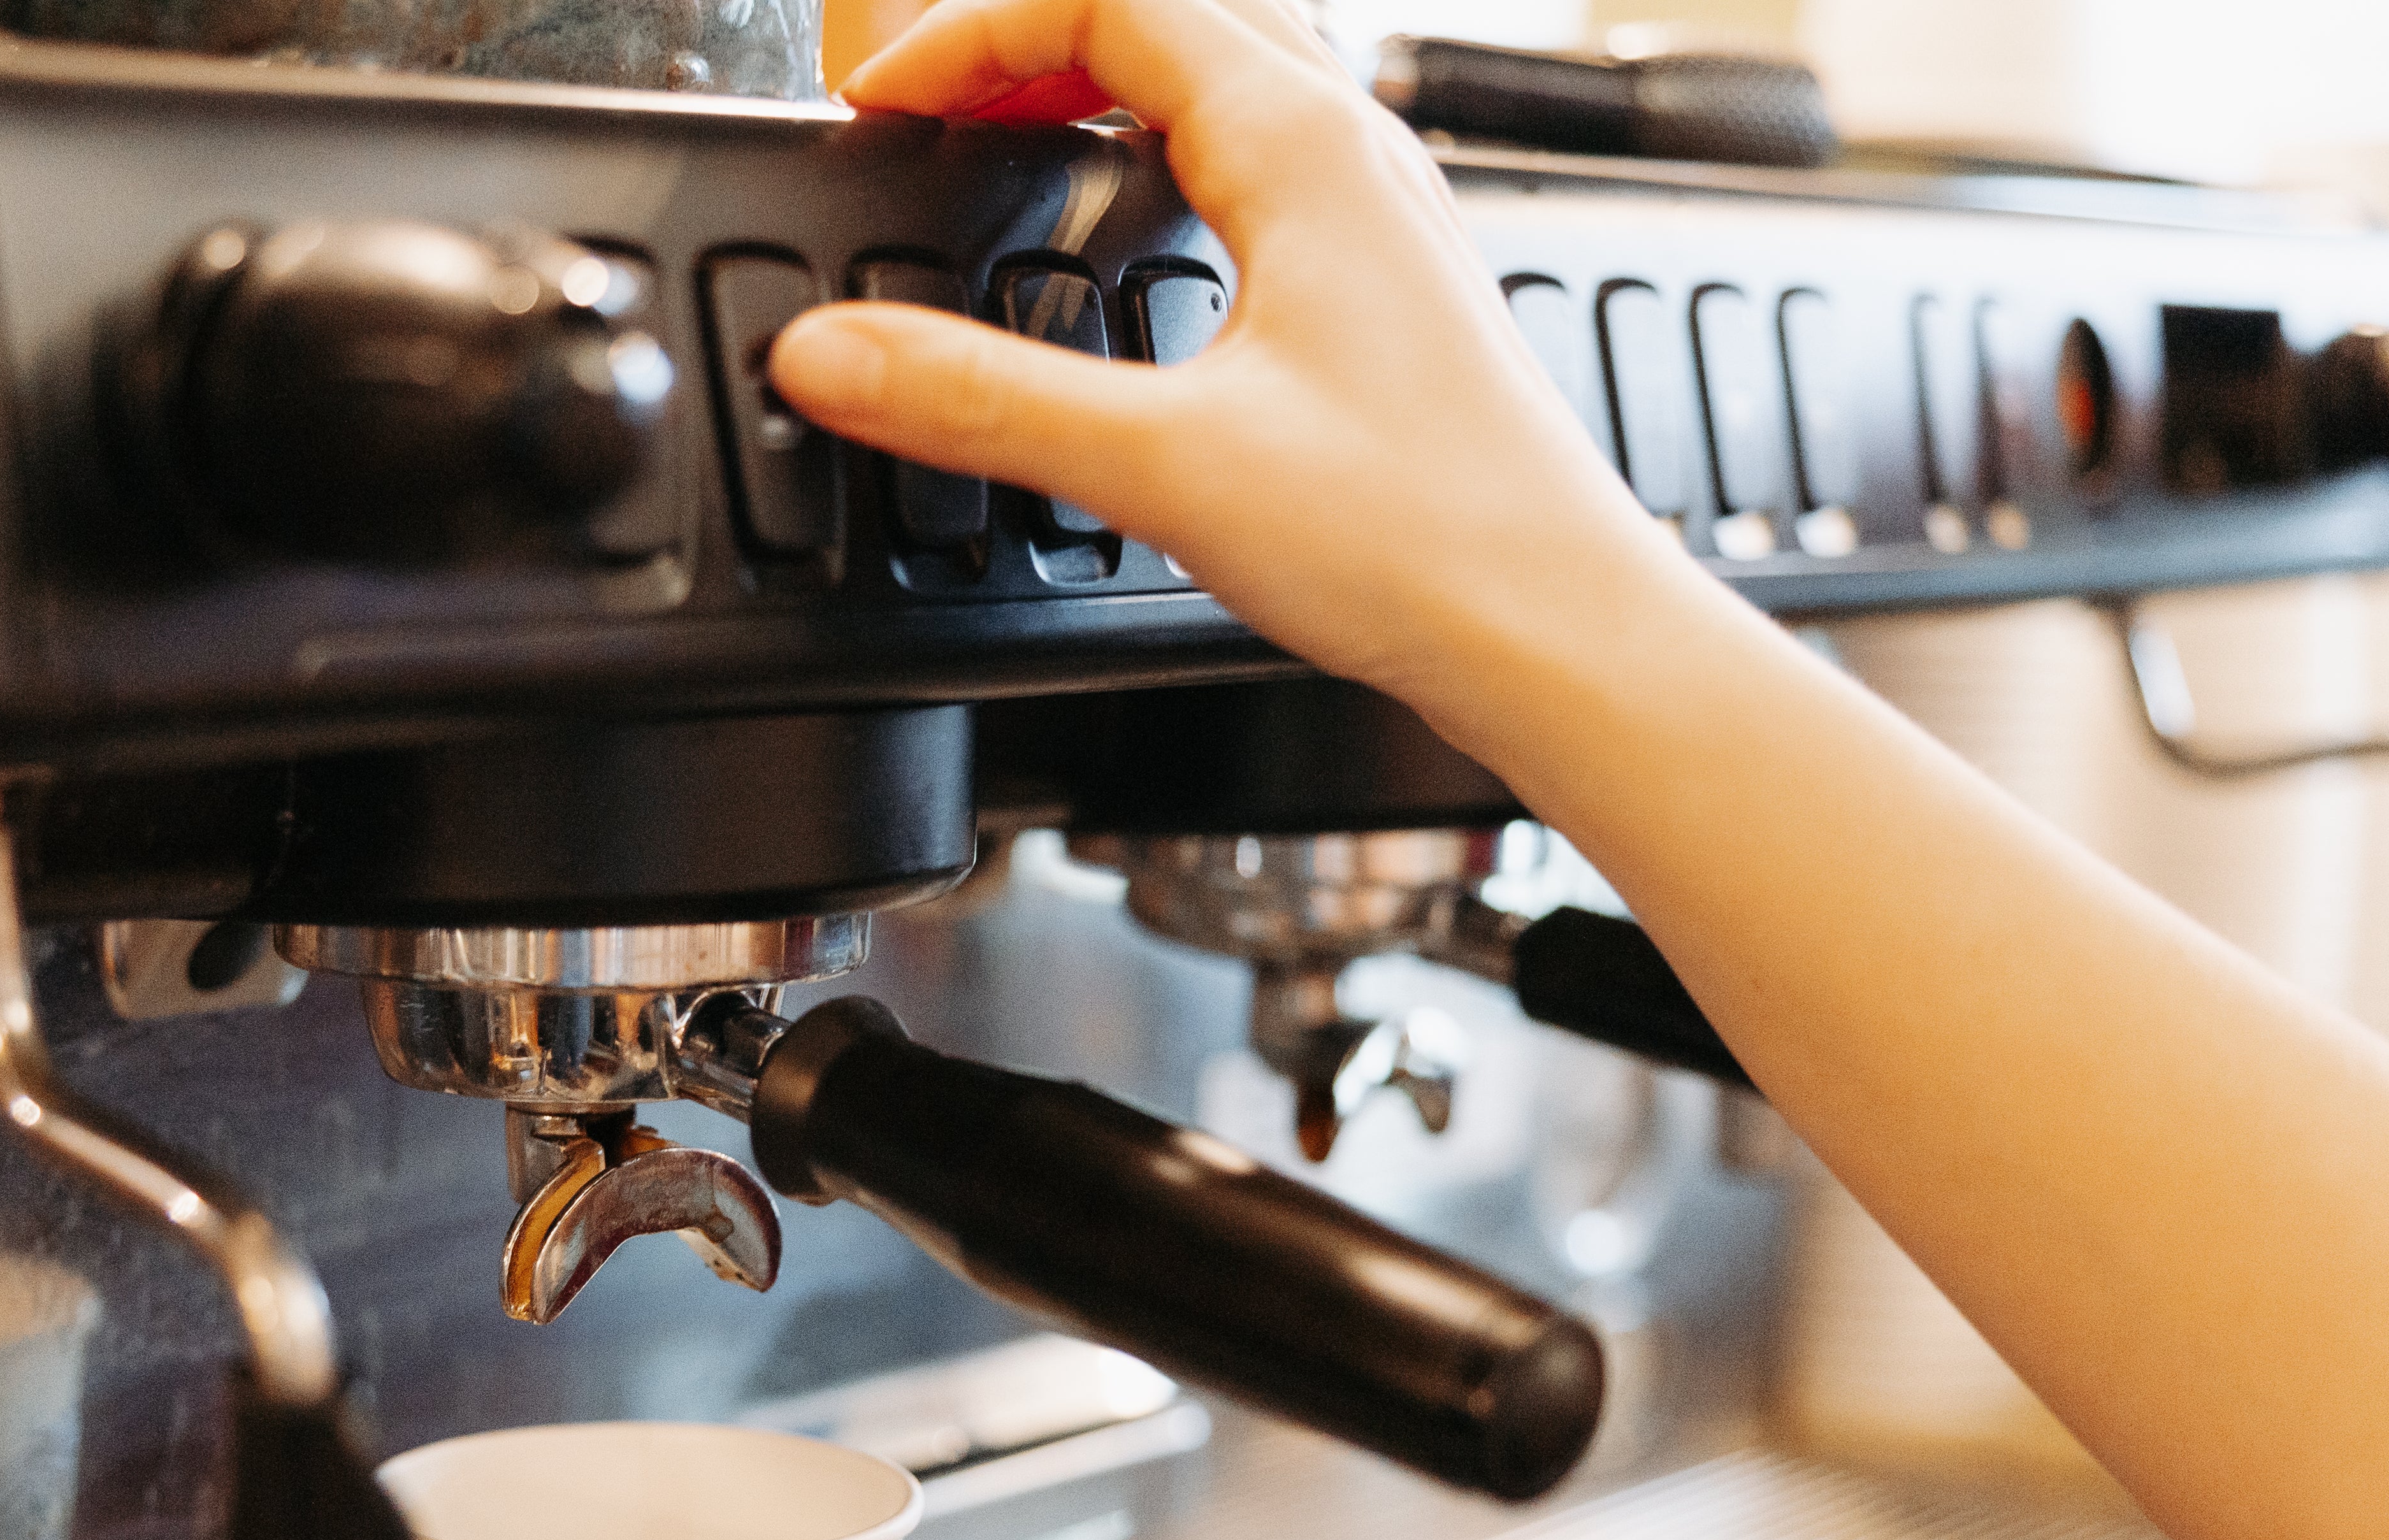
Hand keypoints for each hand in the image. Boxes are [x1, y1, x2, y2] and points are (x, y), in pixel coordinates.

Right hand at [770, 0, 1707, 717]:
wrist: (1554, 628)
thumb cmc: (1424, 537)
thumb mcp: (1164, 466)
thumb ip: (981, 403)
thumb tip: (834, 354)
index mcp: (1304, 145)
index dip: (971, 31)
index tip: (885, 101)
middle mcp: (1356, 151)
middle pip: (1172, 6)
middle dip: (1033, 34)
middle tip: (934, 105)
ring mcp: (1379, 210)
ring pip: (1230, 68)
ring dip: (1109, 75)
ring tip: (1012, 133)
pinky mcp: (1384, 281)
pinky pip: (1265, 150)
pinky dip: (1171, 146)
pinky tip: (1134, 227)